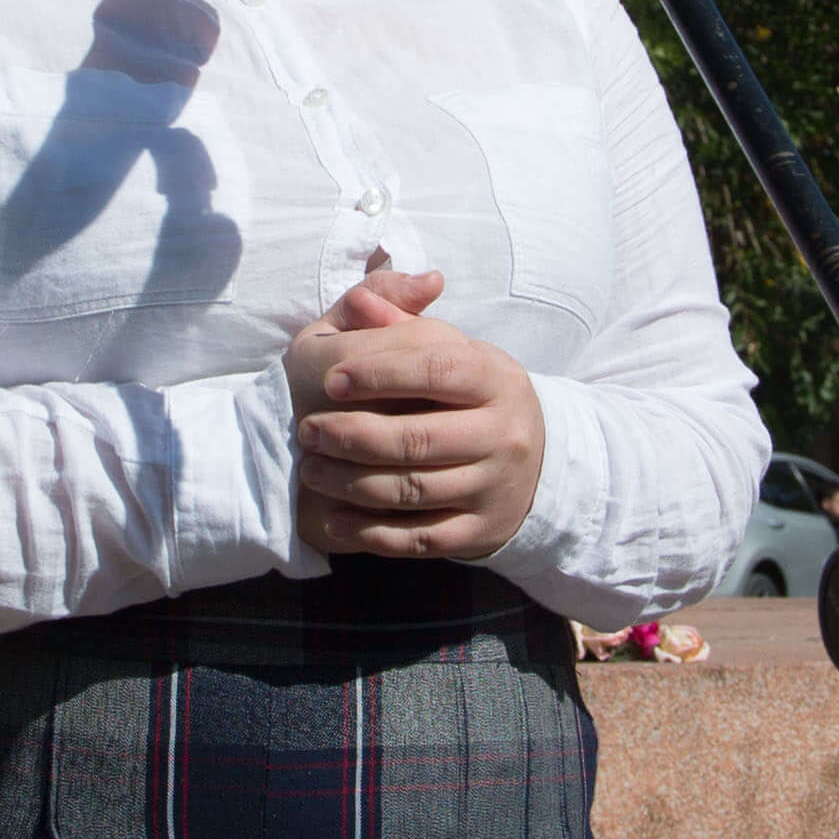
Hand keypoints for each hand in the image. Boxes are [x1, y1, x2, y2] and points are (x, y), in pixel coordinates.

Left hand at [285, 265, 547, 566]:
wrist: (531, 461)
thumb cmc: (466, 394)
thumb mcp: (447, 347)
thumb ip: (399, 319)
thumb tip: (364, 300)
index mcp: (495, 376)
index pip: (436, 368)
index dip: (379, 372)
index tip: (331, 380)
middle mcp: (504, 433)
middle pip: (418, 438)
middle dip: (352, 436)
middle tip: (307, 432)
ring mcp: (494, 487)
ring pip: (413, 491)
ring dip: (351, 483)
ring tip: (311, 470)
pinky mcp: (481, 533)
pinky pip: (420, 538)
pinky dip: (372, 533)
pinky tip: (335, 519)